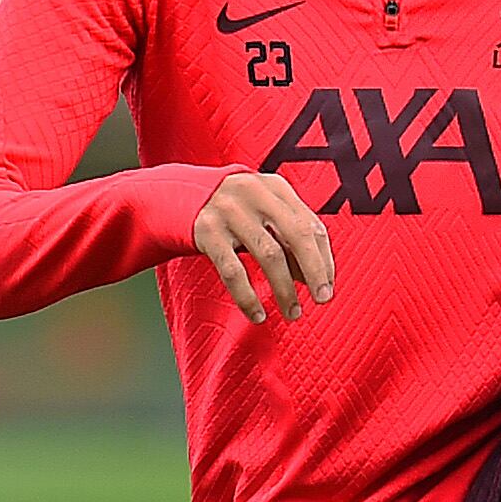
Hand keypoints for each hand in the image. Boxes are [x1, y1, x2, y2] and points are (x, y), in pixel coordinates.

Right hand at [194, 173, 334, 325]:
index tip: (328, 286)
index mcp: (275, 186)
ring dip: (285, 290)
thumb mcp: (263, 212)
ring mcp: (229, 210)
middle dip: (315, 271)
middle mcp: (254, 193)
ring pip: (270, 256)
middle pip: (297, 235)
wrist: (172, 195)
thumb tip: (317, 279)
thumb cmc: (233, 211)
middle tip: (323, 299)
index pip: (311, 226)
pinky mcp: (206, 231)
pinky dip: (248, 297)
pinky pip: (234, 271)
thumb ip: (290, 237)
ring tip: (293, 312)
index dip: (324, 260)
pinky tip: (258, 315)